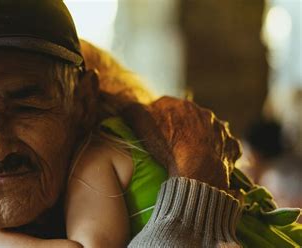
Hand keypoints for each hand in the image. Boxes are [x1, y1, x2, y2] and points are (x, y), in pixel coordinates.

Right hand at [122, 96, 240, 189]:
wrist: (196, 168)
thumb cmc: (167, 144)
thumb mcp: (140, 122)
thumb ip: (131, 110)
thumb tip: (125, 106)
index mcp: (180, 105)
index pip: (165, 106)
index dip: (157, 117)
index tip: (153, 130)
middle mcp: (202, 112)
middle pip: (188, 116)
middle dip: (181, 125)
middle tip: (171, 142)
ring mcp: (219, 129)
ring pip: (208, 129)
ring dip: (201, 136)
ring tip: (191, 153)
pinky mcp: (231, 146)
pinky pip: (224, 146)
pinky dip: (218, 151)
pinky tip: (211, 160)